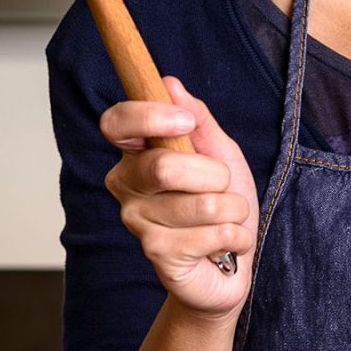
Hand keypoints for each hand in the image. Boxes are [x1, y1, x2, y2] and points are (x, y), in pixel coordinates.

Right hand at [100, 75, 257, 319]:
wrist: (229, 267)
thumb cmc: (222, 207)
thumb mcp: (221, 153)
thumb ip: (198, 119)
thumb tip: (170, 84)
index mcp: (136, 154)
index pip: (115, 123)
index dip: (149, 117)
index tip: (185, 122)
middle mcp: (126, 185)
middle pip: (164, 166)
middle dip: (214, 175)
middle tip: (221, 187)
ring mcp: (137, 221)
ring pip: (201, 203)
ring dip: (233, 210)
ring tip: (226, 219)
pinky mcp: (156, 253)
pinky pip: (212, 234)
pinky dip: (236, 236)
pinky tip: (225, 245)